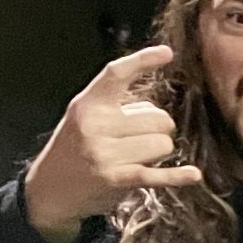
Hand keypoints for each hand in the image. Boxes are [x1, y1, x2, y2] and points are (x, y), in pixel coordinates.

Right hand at [22, 44, 204, 242]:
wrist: (49, 189)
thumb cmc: (74, 150)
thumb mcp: (84, 119)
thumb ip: (115, 107)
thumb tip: (155, 107)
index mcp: (88, 104)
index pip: (116, 74)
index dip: (142, 61)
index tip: (166, 53)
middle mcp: (96, 125)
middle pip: (159, 118)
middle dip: (158, 129)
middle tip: (137, 140)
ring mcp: (106, 153)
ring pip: (164, 144)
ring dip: (159, 153)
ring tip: (136, 158)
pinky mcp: (117, 179)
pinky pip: (158, 174)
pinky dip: (177, 175)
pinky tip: (193, 174)